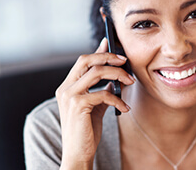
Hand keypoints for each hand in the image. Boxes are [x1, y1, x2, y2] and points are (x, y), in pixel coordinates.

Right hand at [56, 38, 134, 169]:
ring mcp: (69, 96)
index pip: (83, 62)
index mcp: (68, 86)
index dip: (97, 51)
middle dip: (108, 57)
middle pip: (86, 60)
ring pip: (96, 73)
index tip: (109, 43)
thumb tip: (113, 80)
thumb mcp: (95, 106)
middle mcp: (65, 88)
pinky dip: (117, 99)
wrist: (78, 153)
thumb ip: (101, 90)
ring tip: (130, 81)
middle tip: (124, 60)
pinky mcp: (77, 105)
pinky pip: (103, 94)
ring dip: (117, 74)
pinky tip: (125, 107)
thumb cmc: (86, 129)